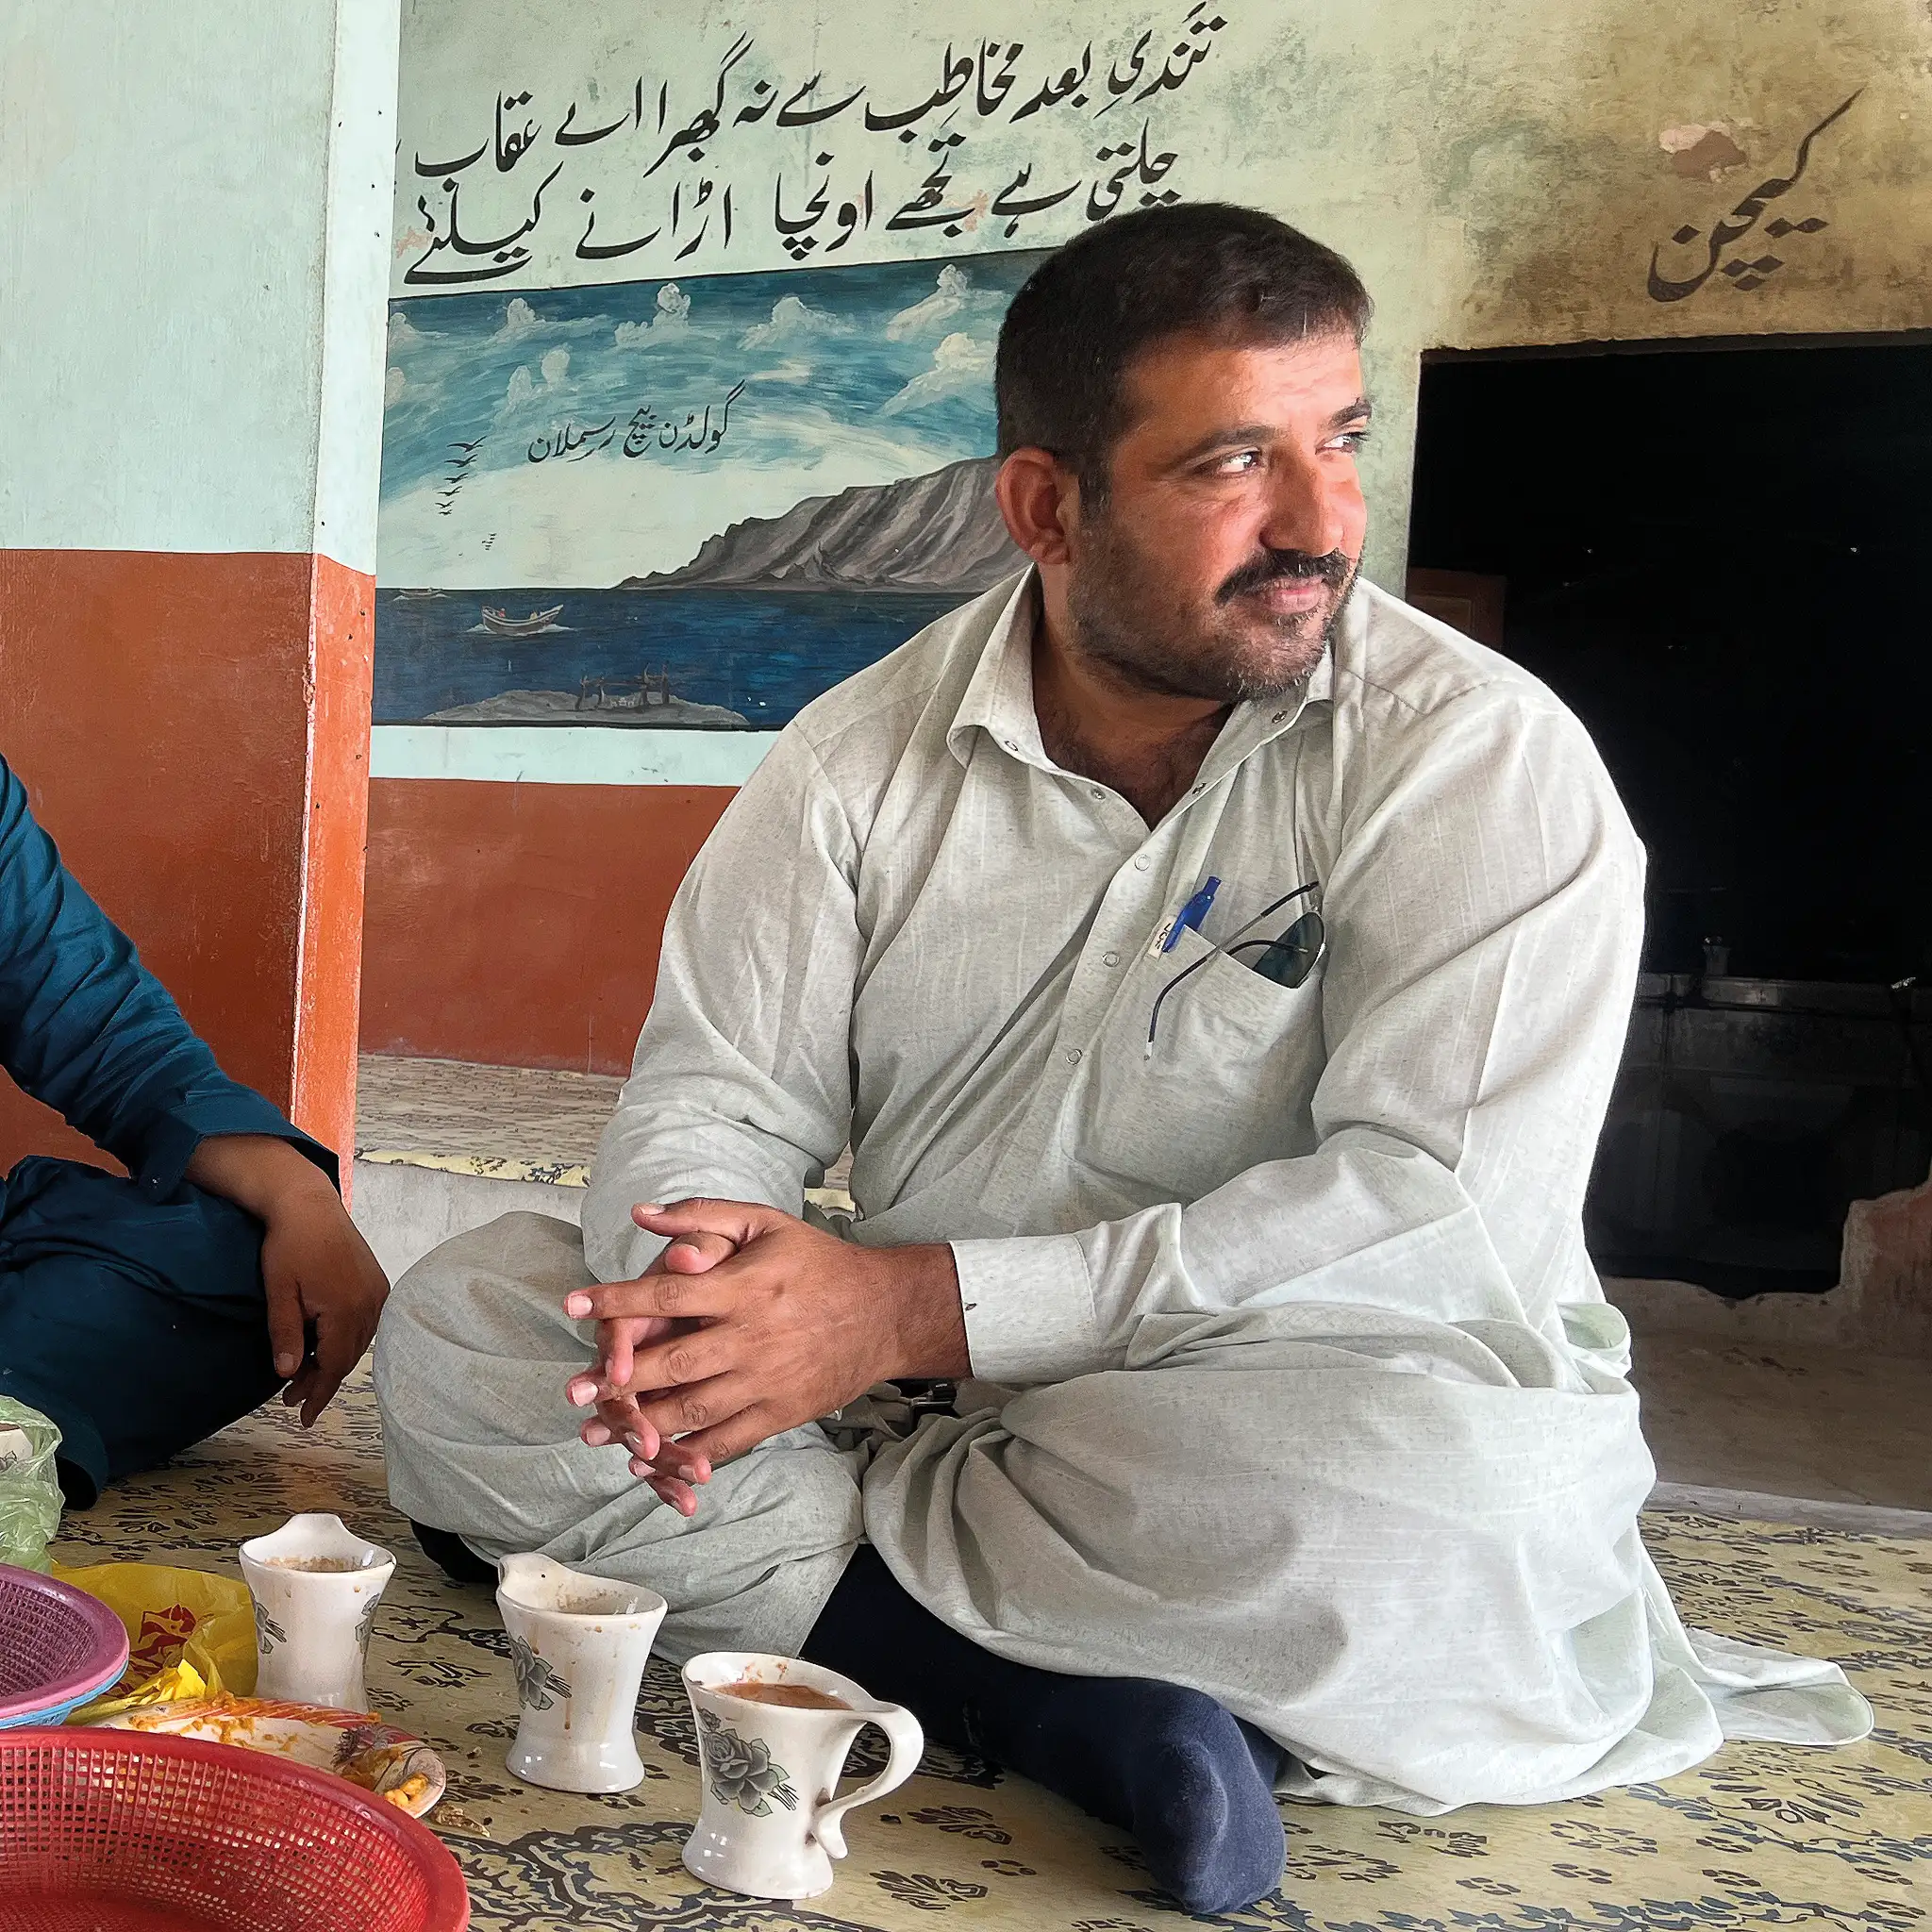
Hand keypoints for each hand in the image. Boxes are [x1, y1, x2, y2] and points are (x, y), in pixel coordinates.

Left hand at [185, 1135, 389, 1427]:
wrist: (310, 1205)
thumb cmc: (289, 1246)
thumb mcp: (280, 1292)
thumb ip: (286, 1334)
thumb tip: (288, 1374)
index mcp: (348, 1308)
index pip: (335, 1364)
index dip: (319, 1393)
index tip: (303, 1417)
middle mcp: (371, 1303)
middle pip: (349, 1356)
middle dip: (322, 1380)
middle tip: (291, 1399)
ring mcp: (378, 1292)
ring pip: (359, 1341)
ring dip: (333, 1360)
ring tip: (304, 1374)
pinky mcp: (378, 1283)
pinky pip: (366, 1323)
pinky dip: (346, 1340)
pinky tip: (326, 1345)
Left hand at [563, 1198, 968, 1513]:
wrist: (885, 1313)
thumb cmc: (817, 1263)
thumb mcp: (765, 1224)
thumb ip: (702, 1216)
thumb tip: (642, 1215)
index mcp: (745, 1287)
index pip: (670, 1294)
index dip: (618, 1300)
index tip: (574, 1304)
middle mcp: (752, 1337)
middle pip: (674, 1361)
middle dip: (620, 1376)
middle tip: (576, 1388)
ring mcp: (766, 1380)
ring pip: (694, 1408)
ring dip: (643, 1422)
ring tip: (599, 1431)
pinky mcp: (781, 1414)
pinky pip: (727, 1440)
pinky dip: (687, 1453)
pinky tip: (653, 1457)